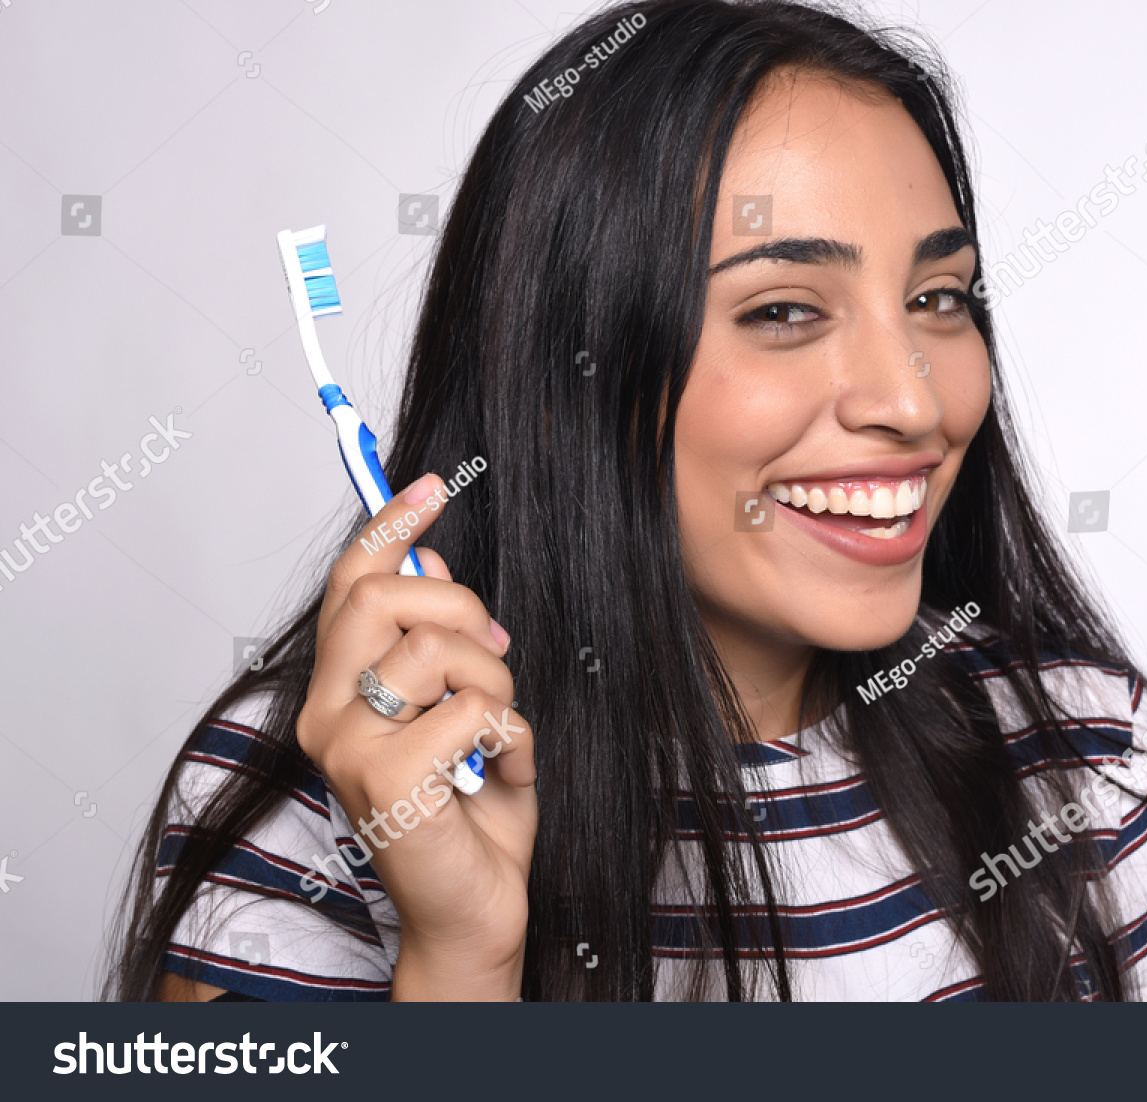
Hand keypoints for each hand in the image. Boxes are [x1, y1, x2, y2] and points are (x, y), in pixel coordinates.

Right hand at [296, 473, 534, 999]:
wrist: (475, 907)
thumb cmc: (471, 812)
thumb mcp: (464, 707)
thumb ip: (440, 640)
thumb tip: (428, 556)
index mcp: (338, 691)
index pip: (347, 584)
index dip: (389, 524)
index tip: (432, 484)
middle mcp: (325, 715)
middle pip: (382, 597)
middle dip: (462, 608)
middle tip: (497, 651)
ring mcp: (349, 749)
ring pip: (437, 650)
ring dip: (496, 681)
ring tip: (498, 727)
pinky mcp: (386, 781)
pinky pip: (472, 710)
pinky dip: (513, 734)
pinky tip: (502, 770)